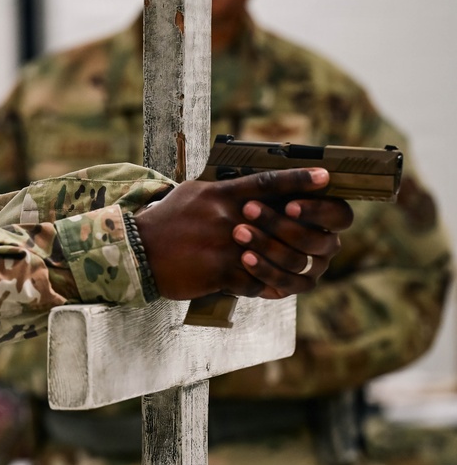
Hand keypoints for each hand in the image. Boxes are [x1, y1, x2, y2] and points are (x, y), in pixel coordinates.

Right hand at [132, 168, 352, 300]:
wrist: (138, 251)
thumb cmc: (166, 221)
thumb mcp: (192, 194)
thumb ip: (222, 191)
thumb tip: (248, 189)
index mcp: (222, 193)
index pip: (268, 182)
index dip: (299, 179)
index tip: (326, 176)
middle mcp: (227, 216)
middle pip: (279, 221)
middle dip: (302, 228)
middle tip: (323, 232)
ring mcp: (225, 244)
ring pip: (272, 255)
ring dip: (283, 263)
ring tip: (293, 269)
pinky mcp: (219, 271)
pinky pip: (254, 281)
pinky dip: (261, 286)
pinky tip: (262, 287)